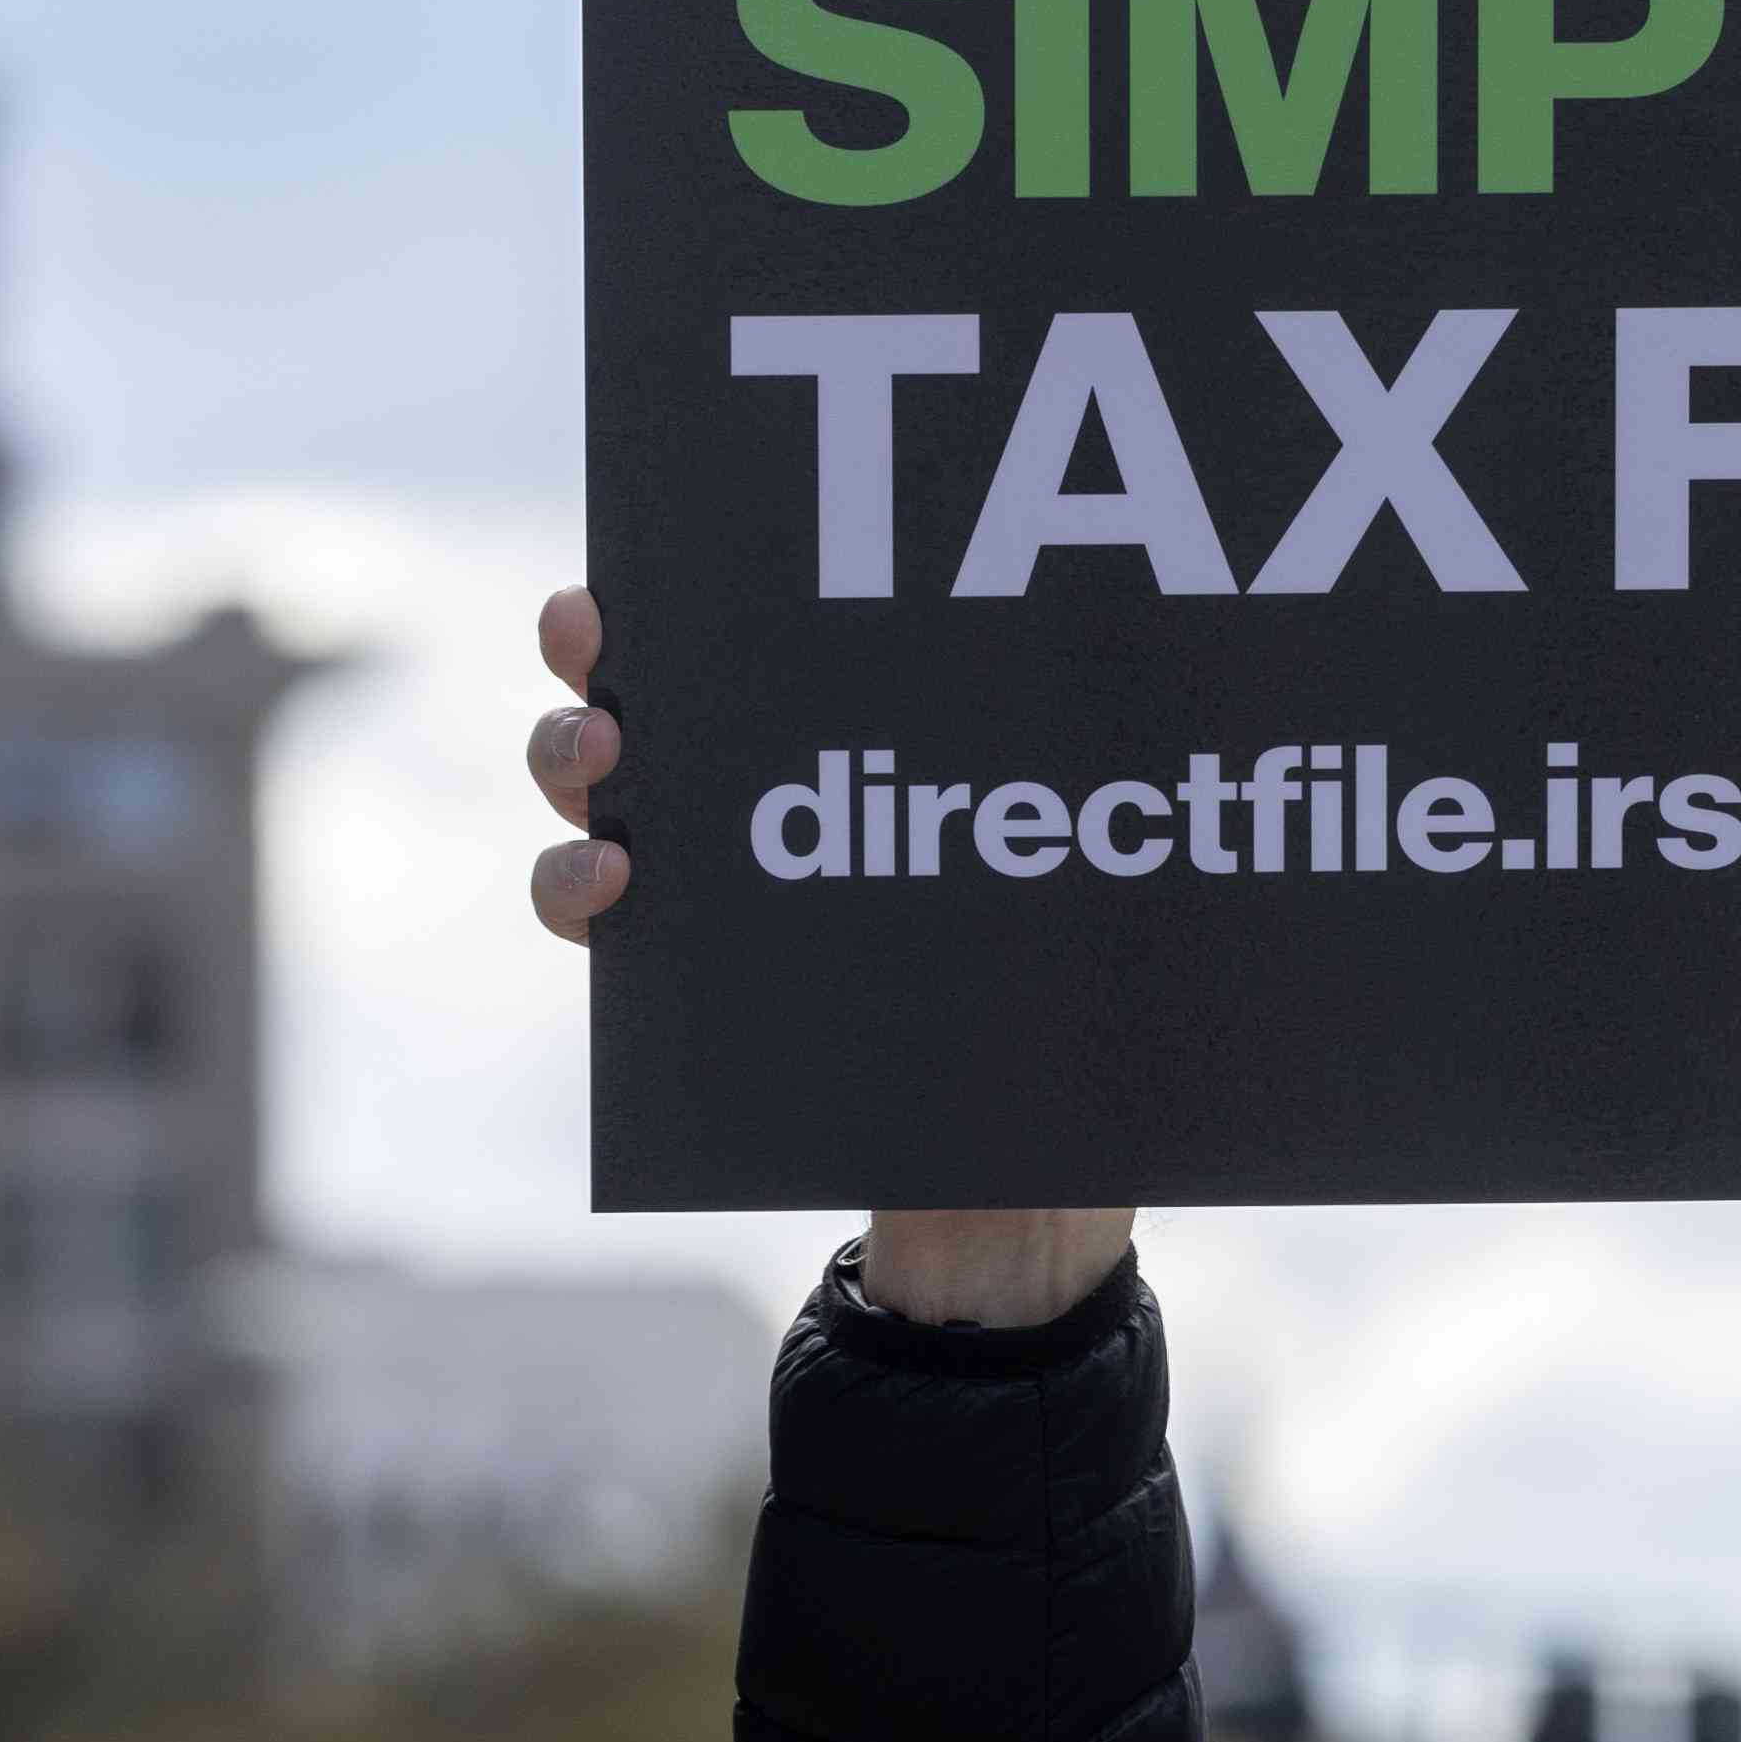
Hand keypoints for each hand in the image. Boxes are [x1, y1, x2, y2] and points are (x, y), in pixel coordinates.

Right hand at [519, 587, 1136, 1324]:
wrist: (1016, 1191)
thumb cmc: (1074, 1013)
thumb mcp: (1094, 894)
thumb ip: (1088, 796)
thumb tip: (1171, 658)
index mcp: (871, 731)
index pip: (777, 633)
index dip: (708, 576)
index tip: (677, 550)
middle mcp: (773, 790)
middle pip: (659, 689)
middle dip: (605, 649)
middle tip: (602, 645)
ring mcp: (716, 881)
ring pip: (599, 793)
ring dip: (569, 762)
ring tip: (605, 766)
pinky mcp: (682, 980)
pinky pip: (592, 920)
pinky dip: (571, 891)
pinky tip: (609, 888)